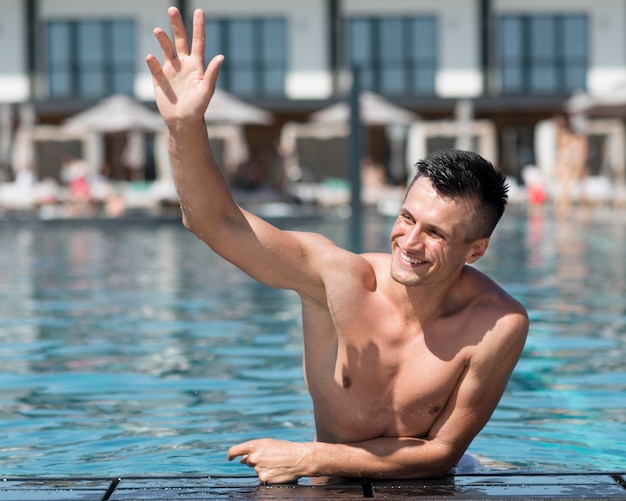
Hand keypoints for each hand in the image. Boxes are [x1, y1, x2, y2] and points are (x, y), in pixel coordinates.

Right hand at [145, 7, 223, 125]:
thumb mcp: (206, 91)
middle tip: (172, 9)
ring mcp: (171, 71)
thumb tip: (221, 57)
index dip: (199, 26)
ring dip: (162, 39)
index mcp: (196, 65)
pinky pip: (155, 67)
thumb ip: (212, 74)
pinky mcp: (159, 79)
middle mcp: (183, 64)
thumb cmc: (198, 109)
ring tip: (158, 30)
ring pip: (166, 49)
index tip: (199, 11)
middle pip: (180, 40)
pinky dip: (152, 61)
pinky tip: (151, 58)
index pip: (198, 41)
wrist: (183, 122)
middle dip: (177, 25)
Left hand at [227, 438, 311, 483]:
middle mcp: (253, 458)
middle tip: (270, 458)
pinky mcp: (263, 479)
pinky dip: (268, 475)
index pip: (234, 451)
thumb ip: (253, 451)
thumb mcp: (268, 444)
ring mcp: (257, 469)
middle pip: (248, 461)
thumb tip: (241, 460)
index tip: (230, 458)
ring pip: (256, 470)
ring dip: (263, 467)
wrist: (298, 458)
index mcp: (253, 446)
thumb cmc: (284, 448)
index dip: (231, 455)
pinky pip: (262, 478)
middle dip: (256, 460)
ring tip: (277, 463)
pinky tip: (277, 471)